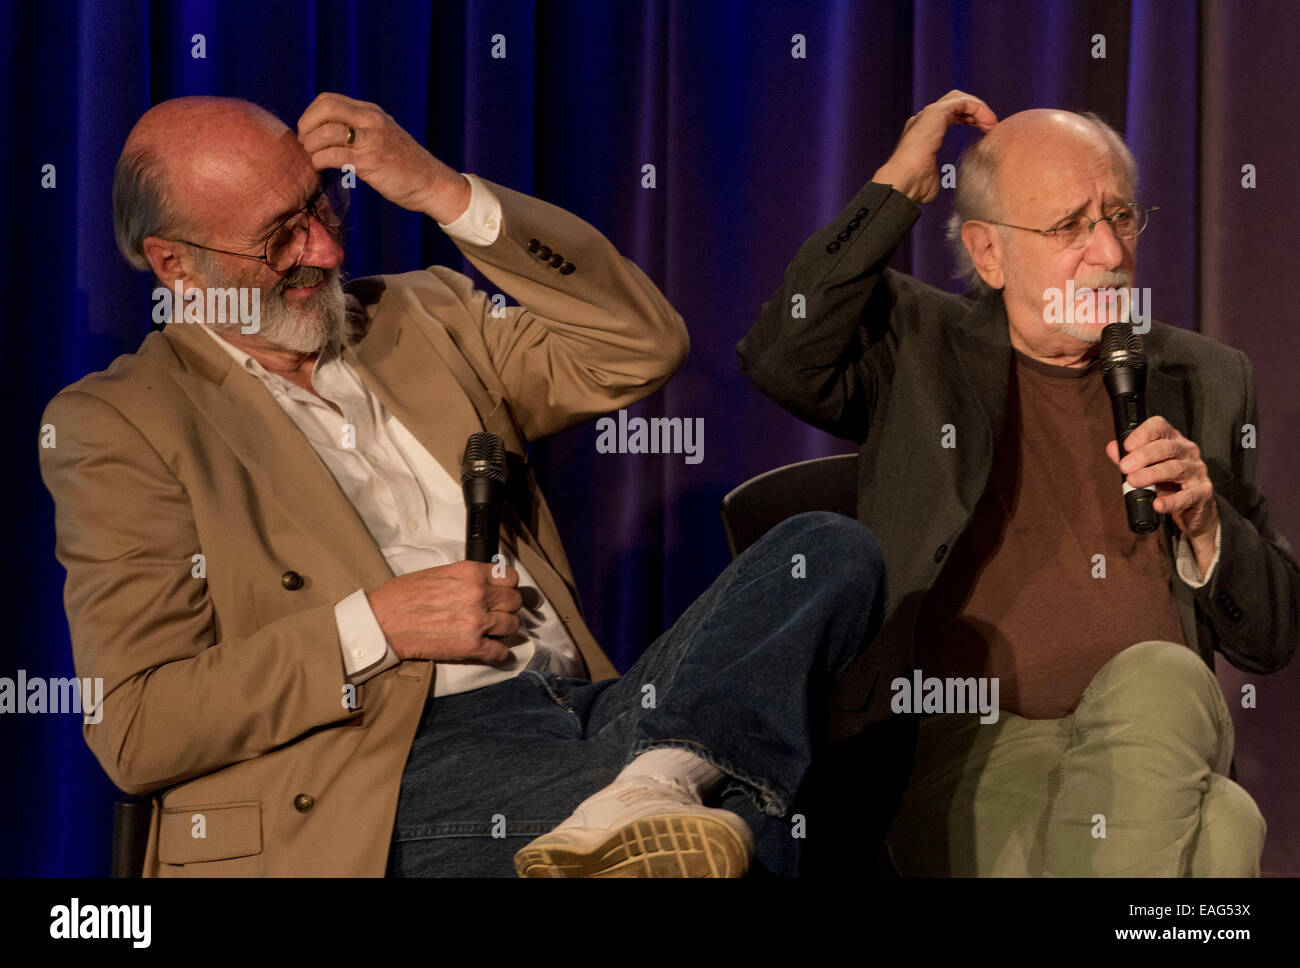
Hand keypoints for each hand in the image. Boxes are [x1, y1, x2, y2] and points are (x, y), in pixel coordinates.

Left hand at [296, 92, 471, 222]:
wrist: (432, 183)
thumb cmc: (406, 165)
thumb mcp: (383, 135)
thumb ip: (360, 128)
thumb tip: (327, 132)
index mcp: (371, 111)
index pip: (328, 100)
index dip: (310, 114)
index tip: (309, 132)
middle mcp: (371, 120)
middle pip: (324, 109)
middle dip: (306, 127)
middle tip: (306, 145)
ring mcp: (371, 140)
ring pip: (325, 133)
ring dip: (311, 147)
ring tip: (313, 159)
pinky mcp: (370, 161)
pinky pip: (332, 155)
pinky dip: (319, 161)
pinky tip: (321, 168)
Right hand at [365, 560, 521, 663]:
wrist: (383, 622)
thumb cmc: (404, 596)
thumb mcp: (440, 573)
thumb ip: (468, 577)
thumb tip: (487, 584)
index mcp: (470, 573)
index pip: (510, 577)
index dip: (508, 587)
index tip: (502, 593)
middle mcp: (478, 594)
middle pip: (515, 602)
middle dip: (507, 608)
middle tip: (497, 613)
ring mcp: (477, 621)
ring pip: (512, 626)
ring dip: (504, 630)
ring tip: (492, 632)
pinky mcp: (471, 646)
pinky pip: (501, 652)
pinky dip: (497, 653)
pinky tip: (489, 650)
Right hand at [872, 89, 997, 203]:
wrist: (903, 181)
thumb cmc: (915, 186)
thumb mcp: (933, 179)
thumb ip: (942, 174)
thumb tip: (947, 179)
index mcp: (922, 132)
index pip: (948, 115)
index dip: (968, 120)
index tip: (984, 133)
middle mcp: (924, 120)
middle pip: (954, 101)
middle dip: (975, 111)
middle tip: (990, 127)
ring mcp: (929, 114)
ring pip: (960, 98)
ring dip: (979, 109)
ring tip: (992, 124)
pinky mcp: (936, 112)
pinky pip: (964, 102)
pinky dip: (979, 108)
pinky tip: (988, 123)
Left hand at [1107, 416, 1219, 567]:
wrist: (1193, 508)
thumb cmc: (1168, 483)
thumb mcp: (1146, 468)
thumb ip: (1129, 458)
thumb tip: (1112, 448)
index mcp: (1173, 441)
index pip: (1160, 427)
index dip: (1143, 433)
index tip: (1126, 446)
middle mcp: (1187, 452)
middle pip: (1167, 447)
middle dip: (1143, 456)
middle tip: (1124, 467)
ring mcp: (1197, 471)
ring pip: (1176, 469)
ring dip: (1152, 474)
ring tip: (1133, 481)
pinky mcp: (1202, 492)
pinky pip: (1187, 496)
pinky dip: (1171, 501)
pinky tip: (1157, 504)